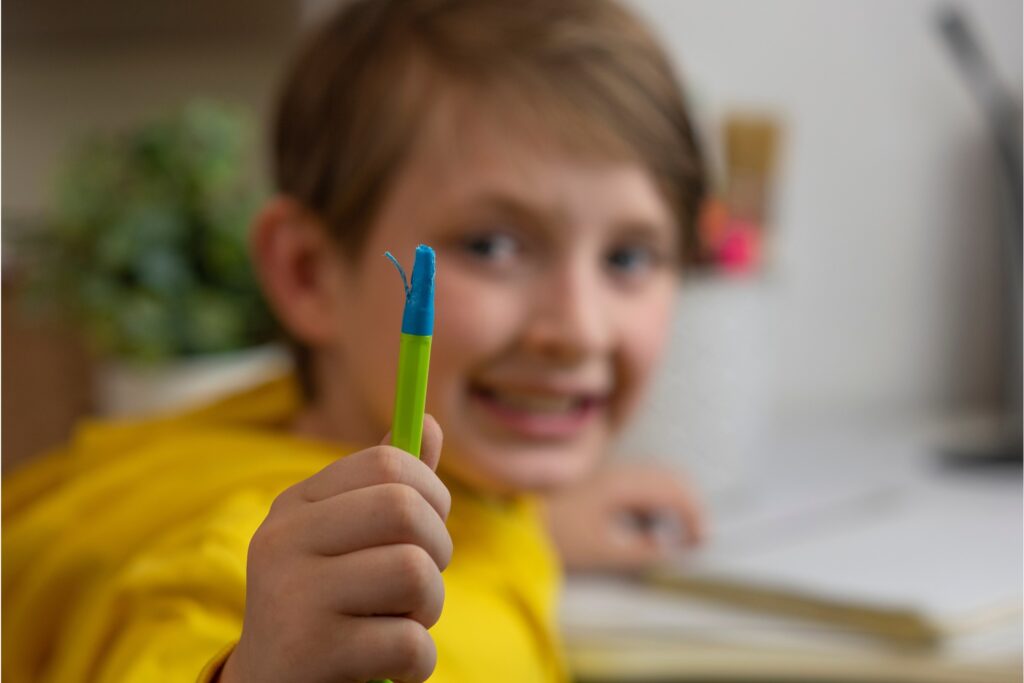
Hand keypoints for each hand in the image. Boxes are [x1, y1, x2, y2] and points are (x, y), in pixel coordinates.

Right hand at [220, 416, 449, 682]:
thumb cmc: (327, 608)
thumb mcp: (348, 541)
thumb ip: (389, 488)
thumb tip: (432, 424)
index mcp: (296, 504)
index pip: (387, 462)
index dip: (431, 491)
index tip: (429, 525)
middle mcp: (284, 540)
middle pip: (404, 509)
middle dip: (437, 549)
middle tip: (421, 582)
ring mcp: (292, 595)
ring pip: (414, 573)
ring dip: (428, 609)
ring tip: (401, 625)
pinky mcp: (310, 652)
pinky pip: (409, 642)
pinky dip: (417, 661)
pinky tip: (389, 666)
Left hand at [542, 461, 703, 572]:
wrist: (511, 516)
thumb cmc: (554, 534)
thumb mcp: (600, 552)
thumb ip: (640, 551)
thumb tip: (669, 548)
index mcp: (624, 485)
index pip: (675, 490)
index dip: (694, 515)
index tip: (700, 542)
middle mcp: (620, 471)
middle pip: (670, 477)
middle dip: (689, 505)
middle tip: (695, 537)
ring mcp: (608, 471)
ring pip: (655, 477)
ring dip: (671, 502)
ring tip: (674, 535)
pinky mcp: (599, 478)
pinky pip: (638, 482)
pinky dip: (653, 500)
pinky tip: (646, 525)